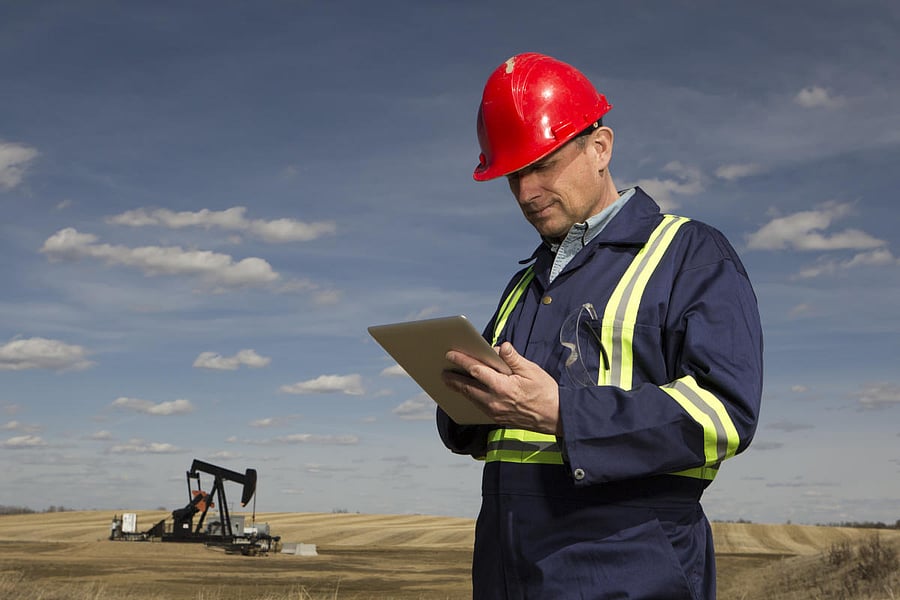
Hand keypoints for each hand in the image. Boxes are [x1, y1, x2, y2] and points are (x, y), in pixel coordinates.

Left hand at [441, 342, 559, 433]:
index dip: (462, 361)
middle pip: (468, 388)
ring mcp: (496, 412)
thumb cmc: (546, 392)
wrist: (556, 417)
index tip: (450, 354)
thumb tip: (500, 347)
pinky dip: (470, 398)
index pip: (476, 371)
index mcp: (503, 387)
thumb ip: (513, 359)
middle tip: (442, 371)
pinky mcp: (498, 419)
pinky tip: (467, 393)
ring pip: (472, 398)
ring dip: (459, 389)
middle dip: (454, 378)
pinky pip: (479, 407)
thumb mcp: (532, 370)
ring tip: (449, 381)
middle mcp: (495, 401)